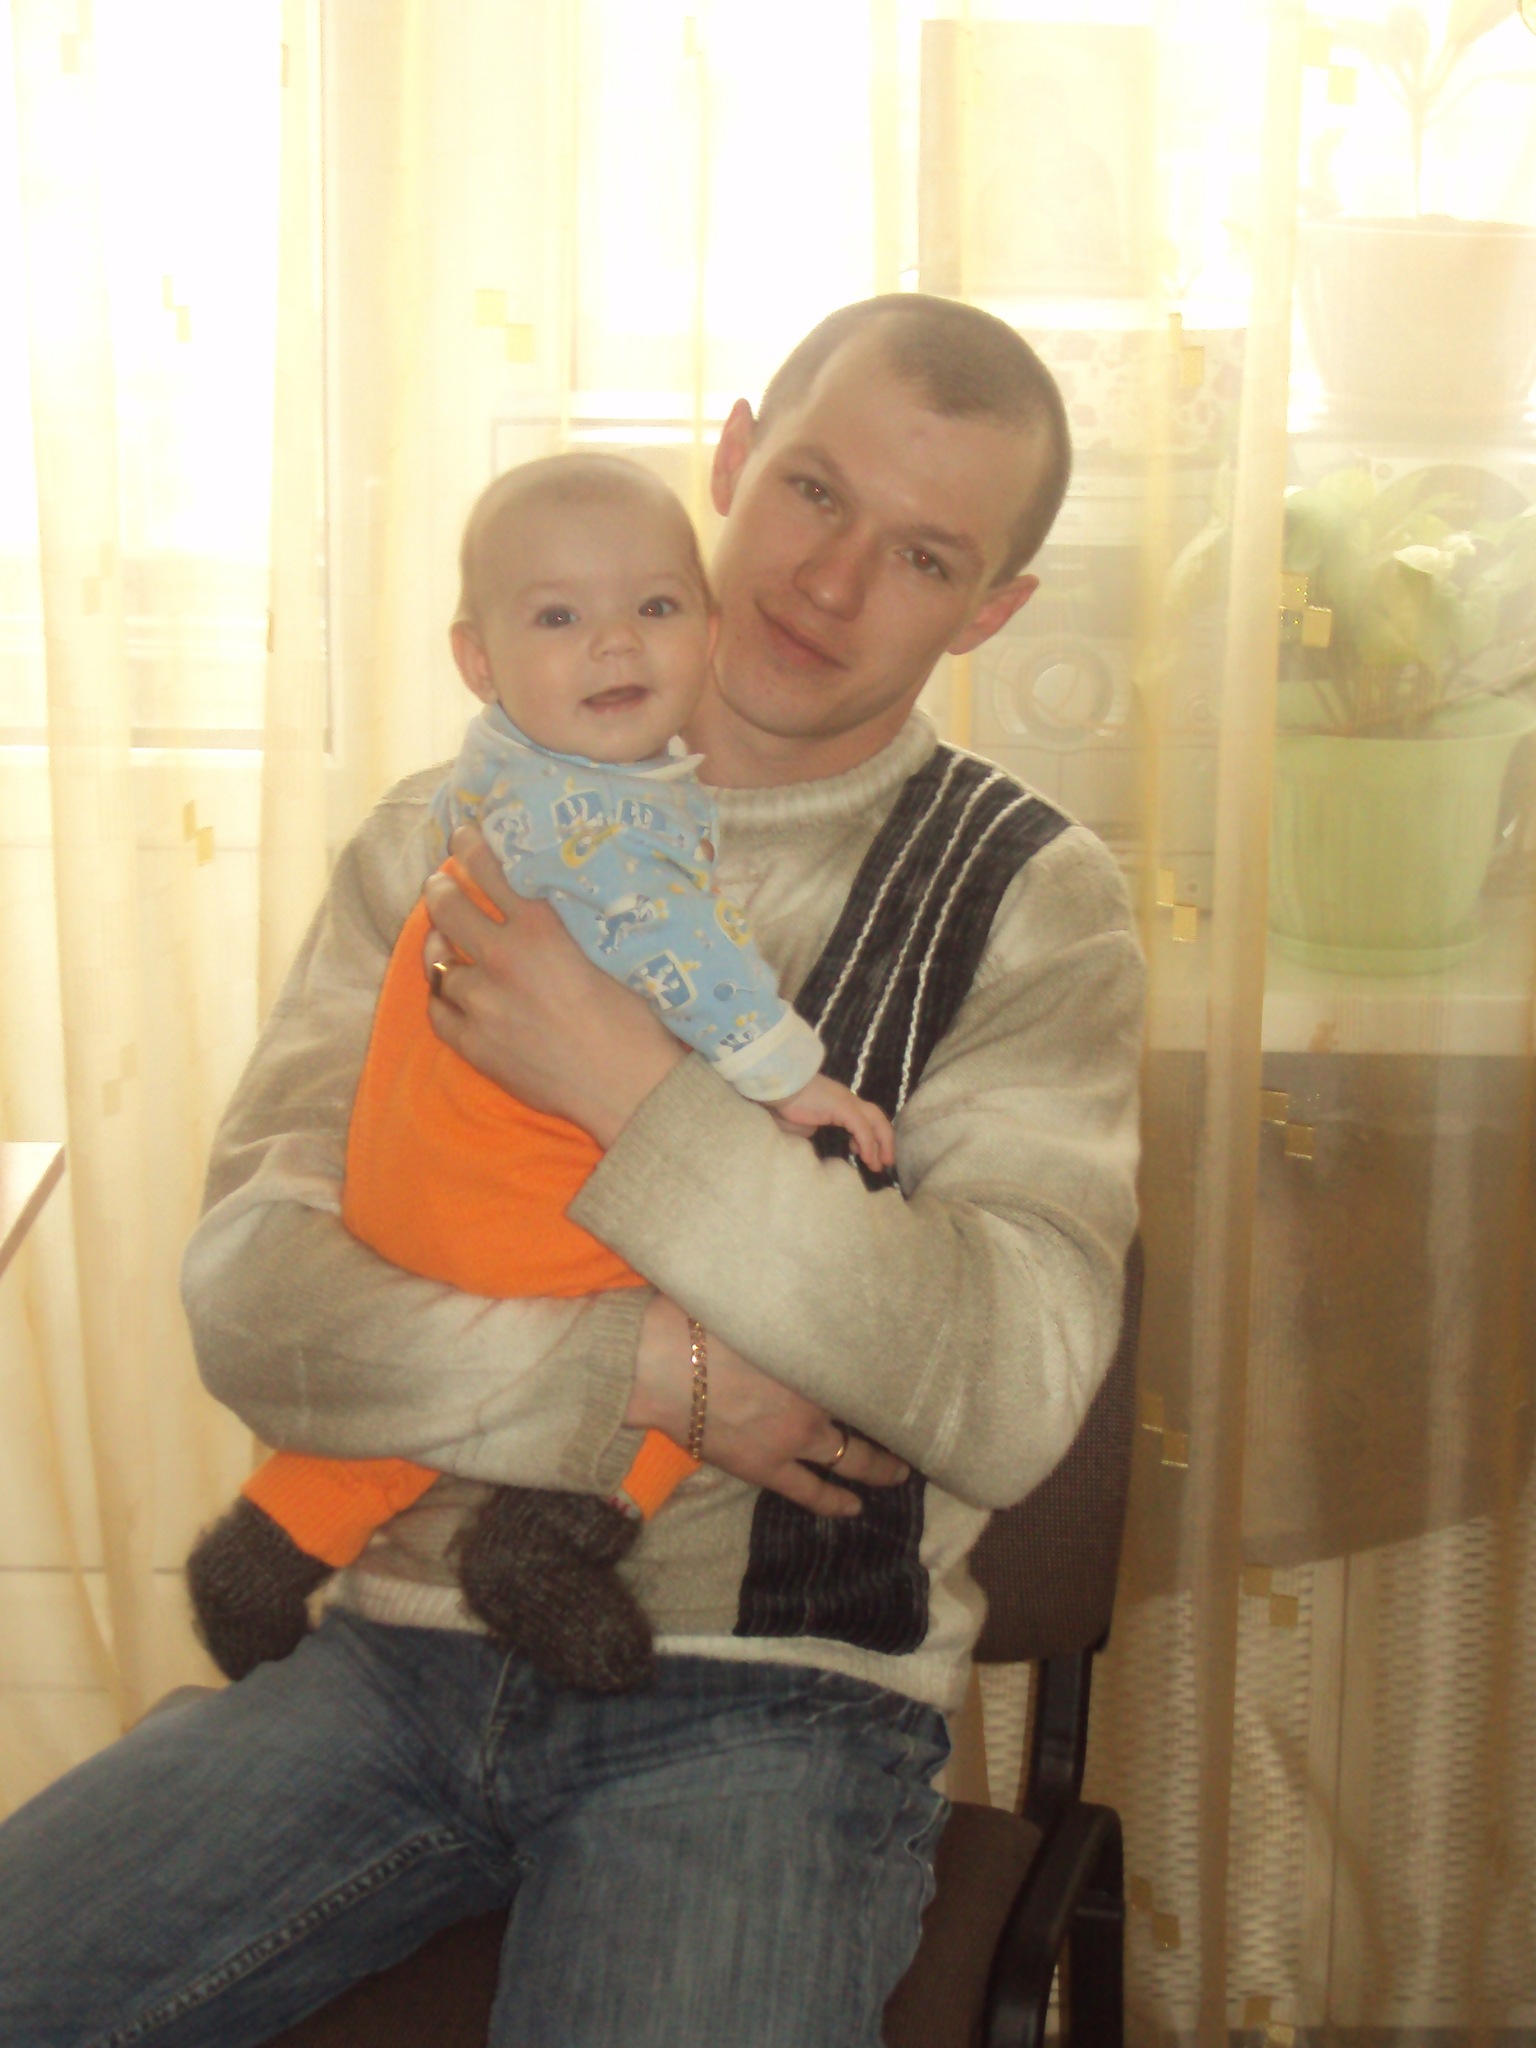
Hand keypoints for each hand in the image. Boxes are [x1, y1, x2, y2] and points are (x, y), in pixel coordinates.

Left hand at [423, 827, 687, 1145]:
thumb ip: (573, 919)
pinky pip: (438, 1009)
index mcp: (540, 929)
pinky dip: (442, 994)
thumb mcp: (611, 950)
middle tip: (442, 884)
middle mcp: (503, 959)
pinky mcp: (475, 1045)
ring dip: (438, 944)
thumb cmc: (638, 1019)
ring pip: (437, 960)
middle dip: (441, 889)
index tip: (463, 834)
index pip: (490, 870)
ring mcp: (483, 1005)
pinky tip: (451, 990)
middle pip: (447, 907)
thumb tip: (559, 890)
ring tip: (441, 939)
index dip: (470, 846)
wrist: (630, 1088)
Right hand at [629, 1296, 908, 1516]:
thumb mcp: (752, 1298)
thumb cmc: (697, 1319)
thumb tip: (800, 1284)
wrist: (658, 1364)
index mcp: (814, 1354)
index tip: (905, 1369)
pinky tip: (853, 1507)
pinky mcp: (764, 1467)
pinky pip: (808, 1491)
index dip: (887, 1370)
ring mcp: (792, 1437)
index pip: (865, 1364)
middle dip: (893, 1422)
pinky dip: (833, 1501)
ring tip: (897, 1474)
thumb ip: (784, 1307)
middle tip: (918, 1426)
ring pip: (849, 1457)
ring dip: (876, 1467)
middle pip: (867, 1412)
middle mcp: (815, 1398)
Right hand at [768, 1074, 895, 1174]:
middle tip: (885, 1162)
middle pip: (876, 1118)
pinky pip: (862, 1128)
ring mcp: (847, 1101)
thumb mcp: (802, 1125)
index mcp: (838, 1104)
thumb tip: (817, 1140)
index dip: (869, 1137)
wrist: (778, 1088)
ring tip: (882, 1164)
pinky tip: (868, 1158)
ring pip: (876, 1120)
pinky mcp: (844, 1106)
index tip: (864, 1155)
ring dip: (883, 1143)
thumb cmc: (784, 1106)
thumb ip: (814, 1131)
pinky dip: (868, 1144)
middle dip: (884, 1140)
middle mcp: (847, 1100)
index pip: (864, 1119)